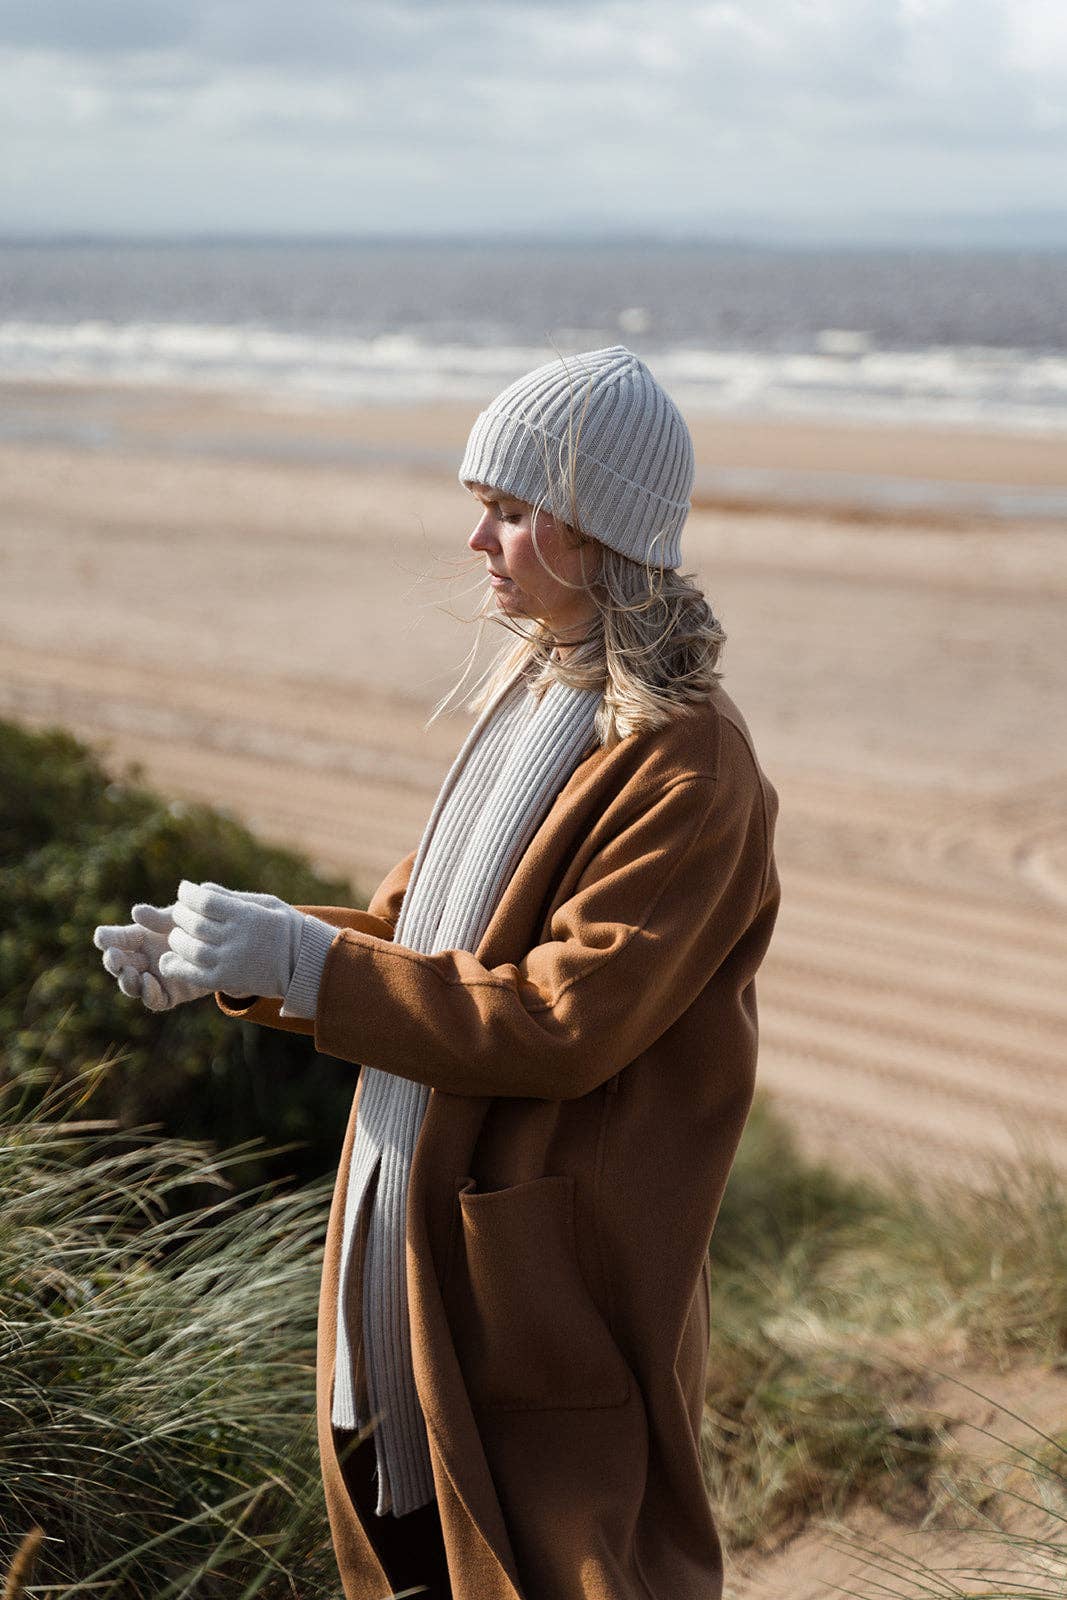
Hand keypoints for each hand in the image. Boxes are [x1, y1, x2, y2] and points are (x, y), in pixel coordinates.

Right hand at [94, 901, 213, 1011]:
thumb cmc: (198, 927)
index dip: (107, 939)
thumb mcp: (180, 919)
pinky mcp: (169, 995)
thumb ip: (159, 918)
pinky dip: (148, 993)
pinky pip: (154, 1000)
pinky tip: (148, 981)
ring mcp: (154, 979)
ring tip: (129, 971)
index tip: (102, 937)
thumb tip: (136, 912)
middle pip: (119, 965)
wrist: (225, 947)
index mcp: (138, 940)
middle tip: (114, 956)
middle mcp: (142, 961)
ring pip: (131, 985)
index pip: (115, 940)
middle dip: (114, 961)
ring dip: (126, 980)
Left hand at [160, 880, 306, 1001]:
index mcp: (247, 915)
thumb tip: (200, 888)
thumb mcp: (266, 903)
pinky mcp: (227, 981)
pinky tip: (167, 961)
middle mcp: (237, 938)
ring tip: (177, 935)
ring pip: (190, 950)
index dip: (188, 894)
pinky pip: (194, 975)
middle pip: (194, 924)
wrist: (306, 965)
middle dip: (180, 915)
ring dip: (177, 940)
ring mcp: (231, 961)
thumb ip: (233, 897)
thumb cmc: (286, 928)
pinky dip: (176, 968)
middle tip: (180, 912)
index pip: (205, 901)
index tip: (184, 890)